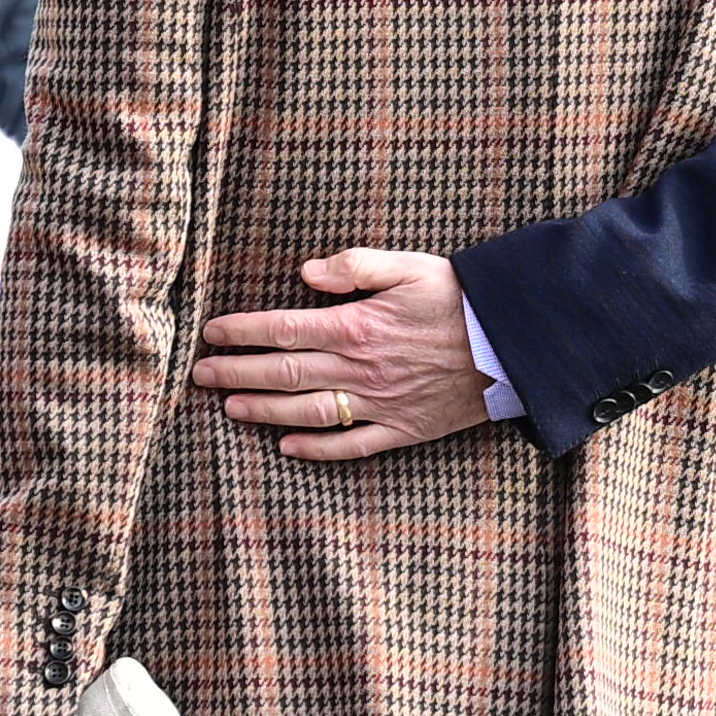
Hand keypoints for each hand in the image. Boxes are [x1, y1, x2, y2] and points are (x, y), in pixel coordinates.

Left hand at [193, 251, 489, 459]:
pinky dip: (316, 450)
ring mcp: (380, 404)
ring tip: (230, 408)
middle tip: (200, 376)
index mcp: (356, 326)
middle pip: (283, 374)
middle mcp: (360, 369)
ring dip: (263, 411)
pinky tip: (287, 447)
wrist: (515, 344)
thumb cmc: (461, 299)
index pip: (283, 329)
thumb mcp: (409, 265)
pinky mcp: (403, 429)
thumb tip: (306, 273)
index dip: (242, 332)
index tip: (211, 334)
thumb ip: (355, 265)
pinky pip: (352, 445)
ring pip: (307, 412)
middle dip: (236, 373)